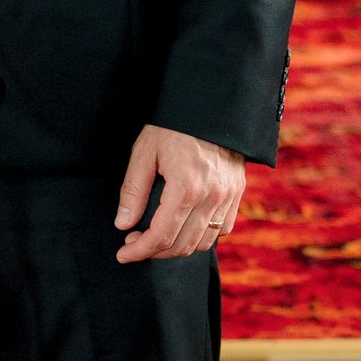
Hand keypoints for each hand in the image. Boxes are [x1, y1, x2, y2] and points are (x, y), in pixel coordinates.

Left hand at [114, 125, 245, 262]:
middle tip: (134, 243)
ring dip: (178, 248)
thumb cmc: (173, 125)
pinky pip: (222, 229)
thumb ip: (133, 190)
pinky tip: (183, 226)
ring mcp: (228, 196)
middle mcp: (212, 196)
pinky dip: (202, 236)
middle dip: (154, 252)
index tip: (123, 254)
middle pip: (182, 245)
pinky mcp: (237, 192)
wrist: (212, 106)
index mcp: (186, 187)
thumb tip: (123, 225)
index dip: (139, 251)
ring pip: (203, 242)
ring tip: (156, 236)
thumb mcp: (145, 151)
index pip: (161, 236)